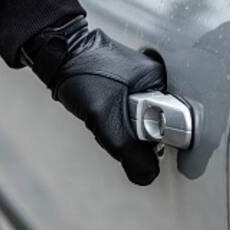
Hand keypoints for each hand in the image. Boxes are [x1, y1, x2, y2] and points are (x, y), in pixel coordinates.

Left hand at [24, 17, 165, 184]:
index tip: (138, 143)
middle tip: (111, 123)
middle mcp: (153, 80)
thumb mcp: (106, 115)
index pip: (172, 123)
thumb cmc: (82, 71)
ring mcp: (138, 83)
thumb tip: (147, 175)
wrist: (57, 54)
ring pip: (136, 124)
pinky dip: (110, 120)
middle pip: (153, 126)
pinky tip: (98, 113)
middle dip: (131, 134)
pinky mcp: (122, 88)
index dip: (153, 139)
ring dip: (117, 128)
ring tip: (100, 114)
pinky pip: (123, 116)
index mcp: (159, 80)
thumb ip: (128, 149)